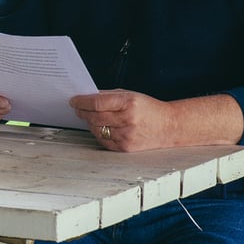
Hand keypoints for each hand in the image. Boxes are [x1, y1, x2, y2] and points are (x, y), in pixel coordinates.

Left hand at [71, 90, 243, 151]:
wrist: (170, 126)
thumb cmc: (150, 108)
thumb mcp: (131, 95)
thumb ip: (109, 96)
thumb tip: (86, 97)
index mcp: (129, 103)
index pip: (97, 102)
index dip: (81, 102)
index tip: (73, 100)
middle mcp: (128, 120)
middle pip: (94, 117)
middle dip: (82, 112)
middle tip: (77, 108)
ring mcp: (126, 136)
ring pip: (97, 129)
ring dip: (89, 123)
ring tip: (89, 117)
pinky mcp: (126, 148)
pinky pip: (103, 141)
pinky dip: (98, 133)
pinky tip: (99, 127)